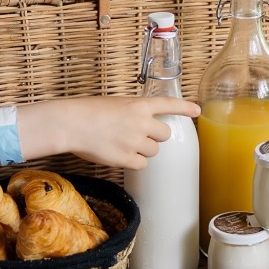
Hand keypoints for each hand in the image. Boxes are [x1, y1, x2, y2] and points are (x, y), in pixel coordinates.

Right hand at [59, 96, 200, 169]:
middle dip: (155, 137)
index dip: (185, 107)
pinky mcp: (128, 158)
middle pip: (164, 134)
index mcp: (139, 105)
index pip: (169, 104)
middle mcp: (142, 122)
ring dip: (143, 150)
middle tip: (138, 136)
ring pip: (154, 151)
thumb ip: (132, 112)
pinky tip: (119, 155)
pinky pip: (142, 165)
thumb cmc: (87, 112)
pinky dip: (134, 162)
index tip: (197, 109)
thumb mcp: (114, 104)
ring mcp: (136, 141)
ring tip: (122, 144)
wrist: (72, 124)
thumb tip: (139, 124)